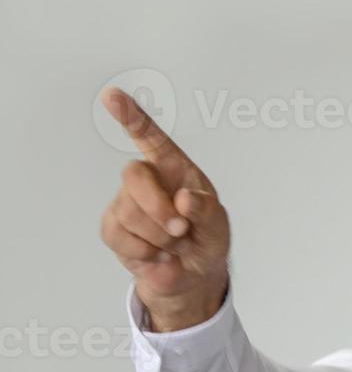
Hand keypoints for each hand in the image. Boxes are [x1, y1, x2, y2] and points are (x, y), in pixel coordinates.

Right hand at [99, 87, 230, 330]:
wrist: (193, 276)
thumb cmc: (207, 240)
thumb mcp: (218, 227)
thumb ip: (207, 211)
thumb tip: (185, 199)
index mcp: (175, 169)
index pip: (150, 137)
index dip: (131, 116)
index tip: (112, 95)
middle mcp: (147, 180)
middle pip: (134, 174)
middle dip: (158, 208)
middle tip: (181, 230)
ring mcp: (125, 203)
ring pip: (128, 212)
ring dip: (158, 237)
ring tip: (174, 244)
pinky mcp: (113, 228)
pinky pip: (120, 236)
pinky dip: (145, 251)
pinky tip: (158, 254)